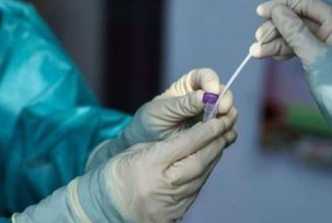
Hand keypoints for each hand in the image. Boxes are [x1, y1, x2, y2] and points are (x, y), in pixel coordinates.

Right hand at [17, 113, 236, 222]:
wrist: (103, 209)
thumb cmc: (114, 175)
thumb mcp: (134, 152)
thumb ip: (164, 144)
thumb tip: (192, 135)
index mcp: (150, 164)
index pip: (186, 143)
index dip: (207, 129)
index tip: (219, 118)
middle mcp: (164, 184)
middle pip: (200, 159)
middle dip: (217, 141)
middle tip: (229, 125)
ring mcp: (171, 202)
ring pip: (202, 175)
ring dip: (214, 156)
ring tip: (223, 139)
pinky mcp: (175, 213)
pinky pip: (196, 189)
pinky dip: (205, 172)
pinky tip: (208, 160)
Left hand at [125, 68, 235, 142]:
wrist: (145, 145)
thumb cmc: (150, 122)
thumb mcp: (162, 111)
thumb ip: (183, 105)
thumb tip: (205, 96)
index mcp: (189, 86)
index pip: (206, 76)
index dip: (212, 81)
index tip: (212, 93)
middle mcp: (203, 99)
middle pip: (223, 93)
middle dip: (224, 101)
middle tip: (221, 111)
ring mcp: (210, 117)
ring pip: (229, 112)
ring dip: (228, 119)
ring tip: (220, 127)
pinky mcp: (213, 135)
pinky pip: (227, 132)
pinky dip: (227, 135)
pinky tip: (221, 139)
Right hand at [249, 0, 331, 188]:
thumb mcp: (316, 58)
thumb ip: (295, 32)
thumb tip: (278, 10)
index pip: (308, 4)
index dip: (282, 5)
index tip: (259, 13)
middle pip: (300, 20)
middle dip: (277, 28)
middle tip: (258, 41)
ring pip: (298, 36)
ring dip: (276, 42)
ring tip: (256, 52)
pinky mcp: (325, 62)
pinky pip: (301, 49)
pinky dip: (285, 52)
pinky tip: (270, 55)